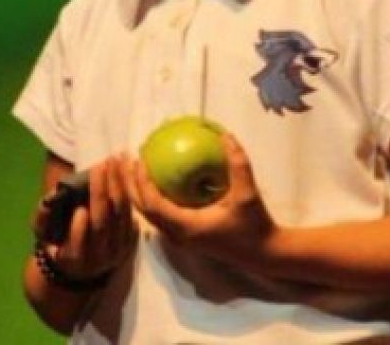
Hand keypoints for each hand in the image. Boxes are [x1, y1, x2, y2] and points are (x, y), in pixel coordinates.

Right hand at [32, 154, 136, 280]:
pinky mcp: (131, 240)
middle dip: (100, 195)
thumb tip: (46, 201)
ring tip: (113, 163)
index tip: (79, 210)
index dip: (79, 230)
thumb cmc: (58, 241)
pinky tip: (124, 171)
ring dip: (117, 186)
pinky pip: (133, 212)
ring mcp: (118, 250)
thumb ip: (43, 217)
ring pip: (121, 216)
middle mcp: (99, 259)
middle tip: (98, 167)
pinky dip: (129, 192)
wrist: (83, 263)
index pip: (78, 247)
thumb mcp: (44, 232)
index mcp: (74, 260)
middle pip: (102, 225)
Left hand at [126, 133, 277, 262]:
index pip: (153, 204)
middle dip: (130, 185)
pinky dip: (151, 199)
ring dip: (138, 192)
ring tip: (133, 168)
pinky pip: (160, 216)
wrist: (263, 254)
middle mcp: (178, 235)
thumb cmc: (254, 225)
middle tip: (125, 160)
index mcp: (187, 227)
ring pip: (150, 215)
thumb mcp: (247, 194)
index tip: (138, 159)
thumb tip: (226, 136)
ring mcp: (180, 238)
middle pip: (143, 210)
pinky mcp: (186, 236)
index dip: (142, 182)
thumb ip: (238, 164)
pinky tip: (155, 181)